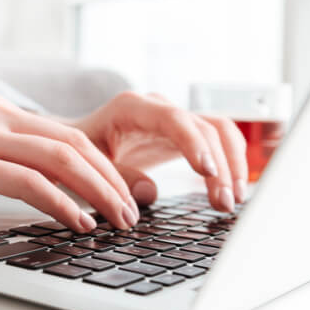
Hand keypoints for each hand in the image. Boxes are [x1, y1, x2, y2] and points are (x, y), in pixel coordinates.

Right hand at [0, 93, 140, 230]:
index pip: (66, 134)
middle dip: (112, 181)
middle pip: (73, 142)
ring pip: (59, 157)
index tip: (123, 197)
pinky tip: (76, 223)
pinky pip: (26, 180)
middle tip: (132, 213)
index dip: (103, 167)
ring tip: (117, 222)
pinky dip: (61, 202)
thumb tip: (41, 188)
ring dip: (97, 192)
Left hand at [67, 91, 248, 212]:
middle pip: (203, 128)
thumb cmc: (80, 152)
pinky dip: (229, 163)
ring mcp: (174, 118)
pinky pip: (217, 141)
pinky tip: (231, 190)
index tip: (206, 172)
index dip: (194, 144)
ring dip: (232, 164)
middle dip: (219, 165)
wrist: (77, 143)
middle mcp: (158, 107)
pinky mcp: (184, 134)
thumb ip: (116, 176)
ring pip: (218, 131)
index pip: (173, 119)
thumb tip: (151, 192)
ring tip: (232, 200)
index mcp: (131, 108)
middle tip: (223, 202)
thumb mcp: (89, 164)